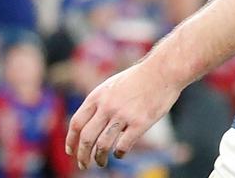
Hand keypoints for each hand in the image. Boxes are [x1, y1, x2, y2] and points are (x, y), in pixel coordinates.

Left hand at [66, 59, 182, 169]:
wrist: (164, 70)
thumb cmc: (140, 77)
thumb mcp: (113, 84)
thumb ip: (101, 102)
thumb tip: (91, 122)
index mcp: (98, 96)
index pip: (76, 123)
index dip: (71, 140)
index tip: (70, 151)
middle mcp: (107, 106)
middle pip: (86, 137)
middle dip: (82, 155)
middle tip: (83, 164)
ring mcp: (123, 115)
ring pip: (102, 145)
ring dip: (99, 158)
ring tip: (101, 163)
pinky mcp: (140, 122)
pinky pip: (123, 145)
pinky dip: (119, 154)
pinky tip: (120, 154)